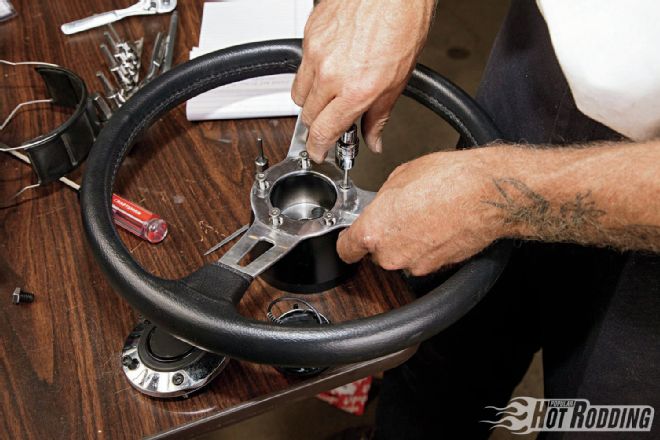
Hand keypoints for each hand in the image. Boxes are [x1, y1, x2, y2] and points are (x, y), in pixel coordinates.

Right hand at [292, 0, 434, 161]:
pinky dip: (313, 71)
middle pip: (307, 116)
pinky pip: (302, 64)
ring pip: (299, 92)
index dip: (319, 148)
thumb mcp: (398, 81)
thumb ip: (380, 116)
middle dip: (318, 124)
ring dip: (311, 99)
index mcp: (355, 90)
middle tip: (333, 120)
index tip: (319, 152)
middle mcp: (331, 74)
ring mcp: (316, 53)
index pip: (323, 132)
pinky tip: (333, 63)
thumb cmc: (403, 24)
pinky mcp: (309, 35)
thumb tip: (374, 139)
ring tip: (331, 91)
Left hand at [336, 149, 505, 274]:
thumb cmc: (448, 180)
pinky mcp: (438, 268)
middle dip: (384, 236)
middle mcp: (391, 254)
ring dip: (407, 241)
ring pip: (401, 256)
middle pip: (376, 253)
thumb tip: (382, 206)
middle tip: (401, 214)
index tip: (351, 236)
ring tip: (425, 216)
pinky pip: (424, 258)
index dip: (348, 240)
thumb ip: (382, 200)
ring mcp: (416, 264)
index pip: (345, 249)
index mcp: (373, 231)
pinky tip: (438, 224)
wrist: (487, 193)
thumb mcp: (399, 177)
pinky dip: (427, 246)